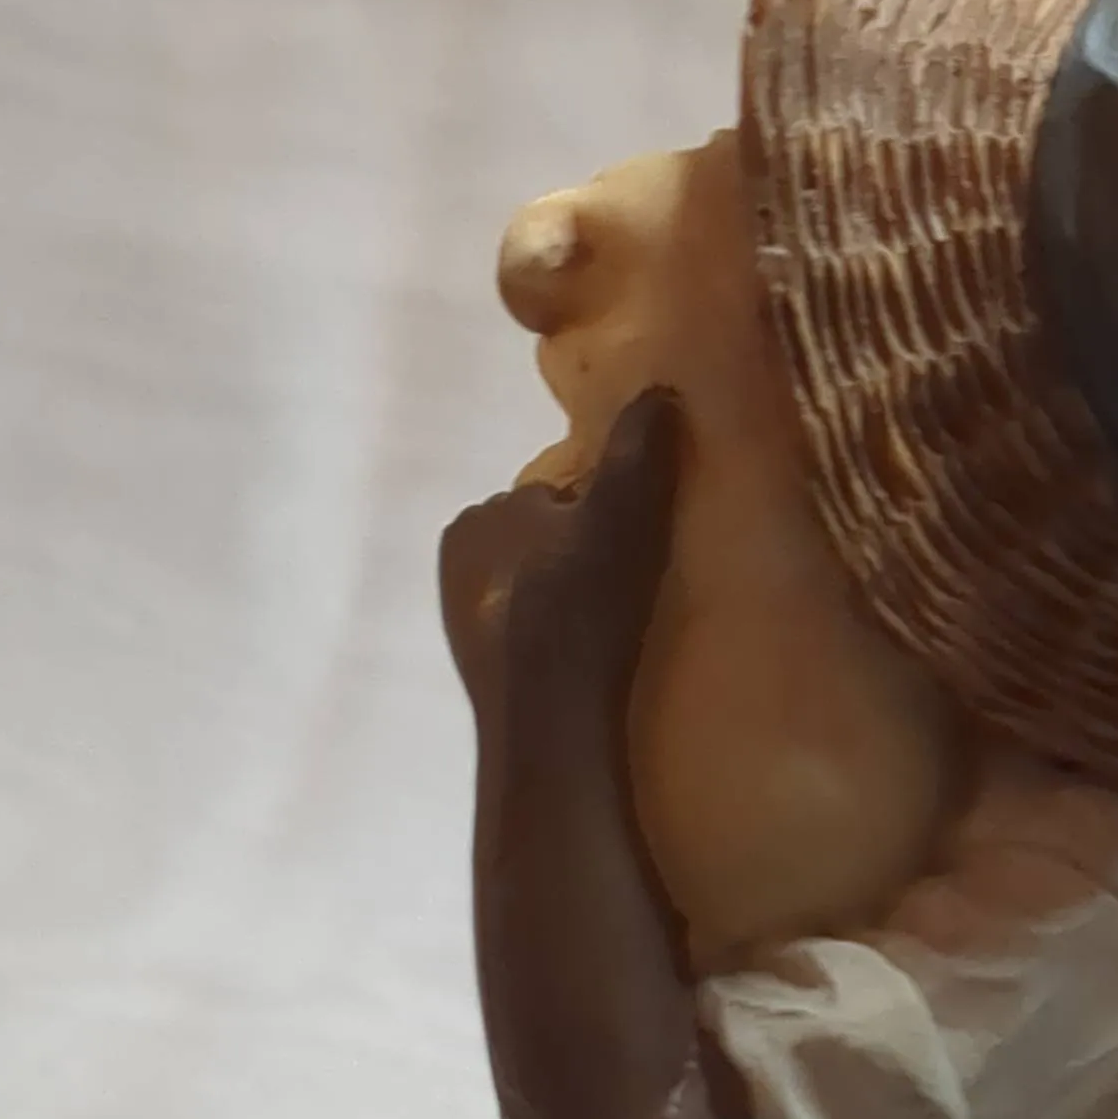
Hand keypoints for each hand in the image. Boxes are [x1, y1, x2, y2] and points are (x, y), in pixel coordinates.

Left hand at [438, 387, 682, 742]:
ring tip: (623, 636)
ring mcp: (466, 633)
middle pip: (544, 549)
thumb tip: (660, 390)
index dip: (601, 513)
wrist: (550, 728)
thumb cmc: (582, 610)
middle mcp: (457, 571)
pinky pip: (536, 649)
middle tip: (637, 590)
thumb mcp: (620, 515)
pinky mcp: (487, 686)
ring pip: (537, 599)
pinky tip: (599, 671)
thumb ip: (637, 452)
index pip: (554, 497)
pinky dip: (565, 652)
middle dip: (580, 561)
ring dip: (575, 610)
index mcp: (475, 521)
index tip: (637, 540)